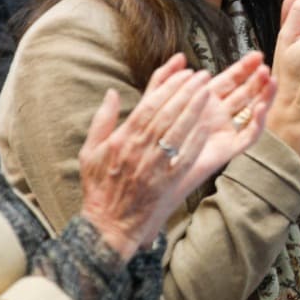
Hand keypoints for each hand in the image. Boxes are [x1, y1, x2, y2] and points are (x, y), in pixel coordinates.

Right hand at [78, 53, 271, 258]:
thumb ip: (102, 120)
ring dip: (195, 109)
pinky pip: (186, 156)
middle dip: (186, 92)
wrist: (109, 226)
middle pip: (167, 115)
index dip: (168, 88)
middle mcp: (140, 151)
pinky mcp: (169, 182)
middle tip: (202, 76)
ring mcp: (155, 167)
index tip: (184, 73)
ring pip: (178, 132)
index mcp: (122, 140)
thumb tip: (112, 93)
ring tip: (208, 92)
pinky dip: (197, 138)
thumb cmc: (99, 187)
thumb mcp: (90, 152)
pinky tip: (208, 123)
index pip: (149, 106)